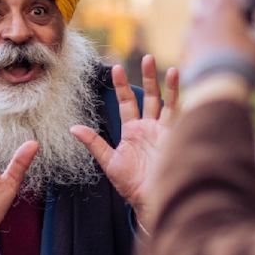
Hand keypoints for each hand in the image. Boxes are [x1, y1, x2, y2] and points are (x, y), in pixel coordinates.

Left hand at [71, 56, 177, 226]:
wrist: (150, 198)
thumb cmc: (129, 184)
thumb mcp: (109, 162)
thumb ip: (94, 143)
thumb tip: (73, 129)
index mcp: (132, 131)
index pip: (126, 102)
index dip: (121, 85)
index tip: (116, 67)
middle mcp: (149, 127)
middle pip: (148, 96)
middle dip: (147, 77)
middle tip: (146, 56)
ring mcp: (163, 131)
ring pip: (165, 102)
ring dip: (167, 84)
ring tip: (168, 66)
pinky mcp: (175, 137)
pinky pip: (178, 114)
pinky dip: (179, 99)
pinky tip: (181, 82)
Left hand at [183, 0, 254, 67]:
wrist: (217, 84)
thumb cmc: (244, 62)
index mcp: (225, 10)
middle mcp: (205, 18)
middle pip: (203, 1)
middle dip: (209, 1)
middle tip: (215, 5)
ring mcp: (192, 34)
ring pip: (195, 22)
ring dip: (202, 24)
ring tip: (211, 34)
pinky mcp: (185, 50)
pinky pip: (190, 42)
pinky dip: (197, 45)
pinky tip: (204, 53)